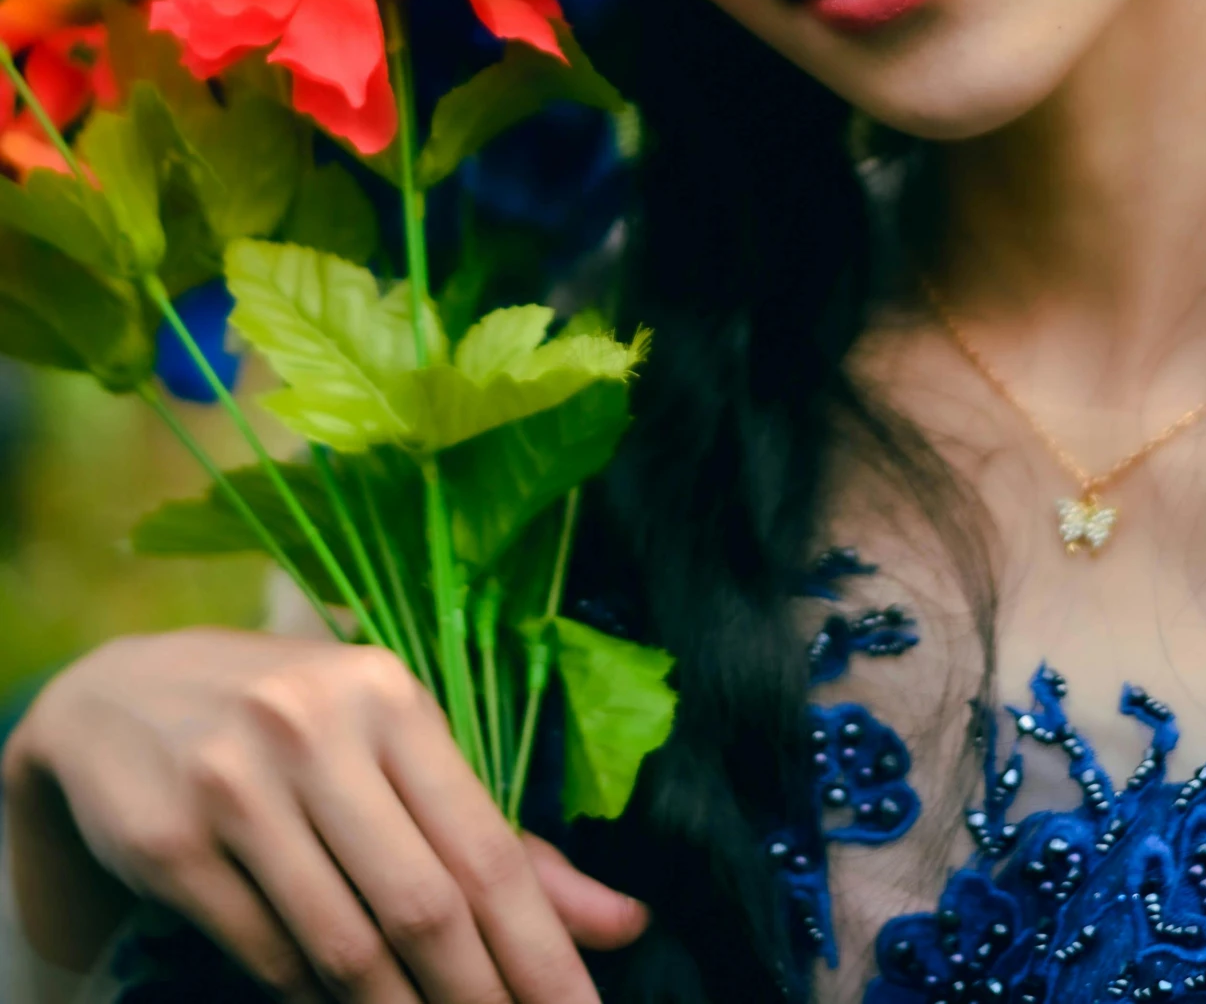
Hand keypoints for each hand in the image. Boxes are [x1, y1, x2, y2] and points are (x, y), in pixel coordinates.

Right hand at [3, 628, 647, 1001]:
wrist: (120, 696)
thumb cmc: (290, 724)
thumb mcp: (389, 744)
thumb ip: (495, 834)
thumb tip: (622, 923)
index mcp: (390, 695)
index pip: (485, 845)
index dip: (542, 949)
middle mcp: (317, 728)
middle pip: (423, 904)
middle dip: (479, 999)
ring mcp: (237, 783)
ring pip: (342, 945)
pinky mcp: (170, 842)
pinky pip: (265, 955)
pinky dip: (312, 1001)